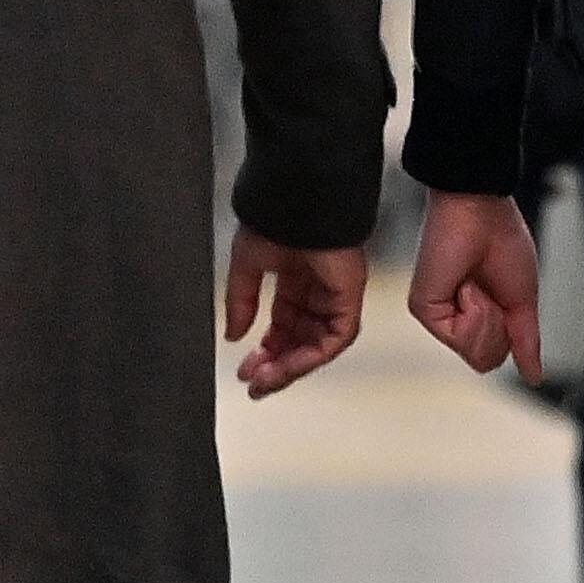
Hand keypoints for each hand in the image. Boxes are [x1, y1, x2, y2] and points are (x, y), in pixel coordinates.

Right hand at [226, 231, 367, 397]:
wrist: (298, 199)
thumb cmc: (277, 217)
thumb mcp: (247, 265)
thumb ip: (241, 302)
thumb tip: (234, 334)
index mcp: (294, 279)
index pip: (284, 327)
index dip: (266, 351)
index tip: (247, 369)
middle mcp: (317, 290)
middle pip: (300, 341)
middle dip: (276, 365)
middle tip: (255, 383)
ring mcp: (335, 295)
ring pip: (318, 346)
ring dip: (291, 367)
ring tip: (265, 380)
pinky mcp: (350, 297)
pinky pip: (336, 338)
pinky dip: (311, 356)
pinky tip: (287, 365)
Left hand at [406, 189, 544, 383]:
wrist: (481, 211)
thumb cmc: (502, 242)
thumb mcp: (523, 301)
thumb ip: (526, 341)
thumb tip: (534, 376)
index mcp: (479, 317)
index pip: (496, 355)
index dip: (511, 335)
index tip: (506, 298)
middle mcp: (456, 319)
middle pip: (486, 360)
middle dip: (500, 328)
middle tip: (492, 291)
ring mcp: (440, 316)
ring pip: (475, 354)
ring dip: (488, 318)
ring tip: (477, 286)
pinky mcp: (425, 309)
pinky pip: (460, 338)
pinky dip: (474, 311)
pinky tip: (467, 285)